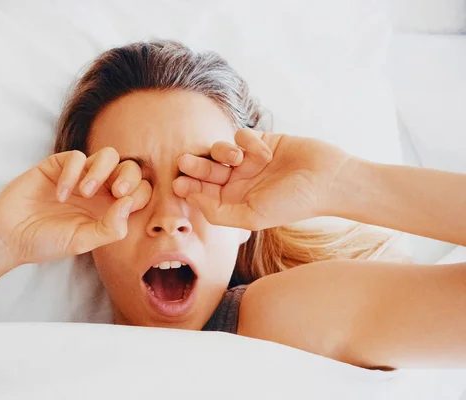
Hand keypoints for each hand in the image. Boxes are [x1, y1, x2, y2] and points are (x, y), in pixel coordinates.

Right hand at [0, 147, 150, 266]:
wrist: (10, 236)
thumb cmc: (47, 242)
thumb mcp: (83, 242)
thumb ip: (109, 227)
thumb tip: (128, 204)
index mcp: (110, 209)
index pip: (139, 192)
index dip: (140, 195)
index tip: (125, 206)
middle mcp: (99, 190)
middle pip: (129, 168)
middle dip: (129, 177)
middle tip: (117, 192)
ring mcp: (79, 176)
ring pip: (108, 156)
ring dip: (102, 171)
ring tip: (86, 192)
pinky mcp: (58, 166)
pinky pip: (76, 157)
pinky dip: (73, 173)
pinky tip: (60, 194)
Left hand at [172, 128, 350, 229]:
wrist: (328, 179)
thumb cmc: (292, 203)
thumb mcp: (252, 216)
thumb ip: (220, 213)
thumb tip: (193, 199)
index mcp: (235, 200)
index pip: (205, 192)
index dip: (190, 187)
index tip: (178, 183)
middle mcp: (240, 181)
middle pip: (207, 169)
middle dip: (196, 166)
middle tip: (183, 162)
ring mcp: (250, 160)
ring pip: (221, 150)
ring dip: (222, 152)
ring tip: (234, 159)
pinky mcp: (262, 141)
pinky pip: (242, 136)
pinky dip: (248, 142)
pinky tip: (263, 152)